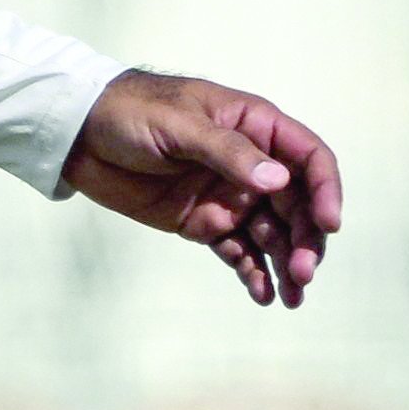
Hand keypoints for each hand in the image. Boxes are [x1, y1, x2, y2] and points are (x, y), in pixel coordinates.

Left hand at [63, 68, 343, 308]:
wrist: (80, 136)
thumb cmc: (132, 112)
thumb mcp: (180, 125)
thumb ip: (229, 153)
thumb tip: (278, 180)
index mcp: (255, 126)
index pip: (308, 158)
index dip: (325, 190)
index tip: (328, 225)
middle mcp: (251, 164)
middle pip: (296, 204)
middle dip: (306, 239)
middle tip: (303, 273)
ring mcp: (230, 195)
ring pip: (273, 234)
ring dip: (287, 263)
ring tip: (292, 297)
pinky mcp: (205, 223)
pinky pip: (239, 251)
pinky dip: (254, 273)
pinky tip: (264, 296)